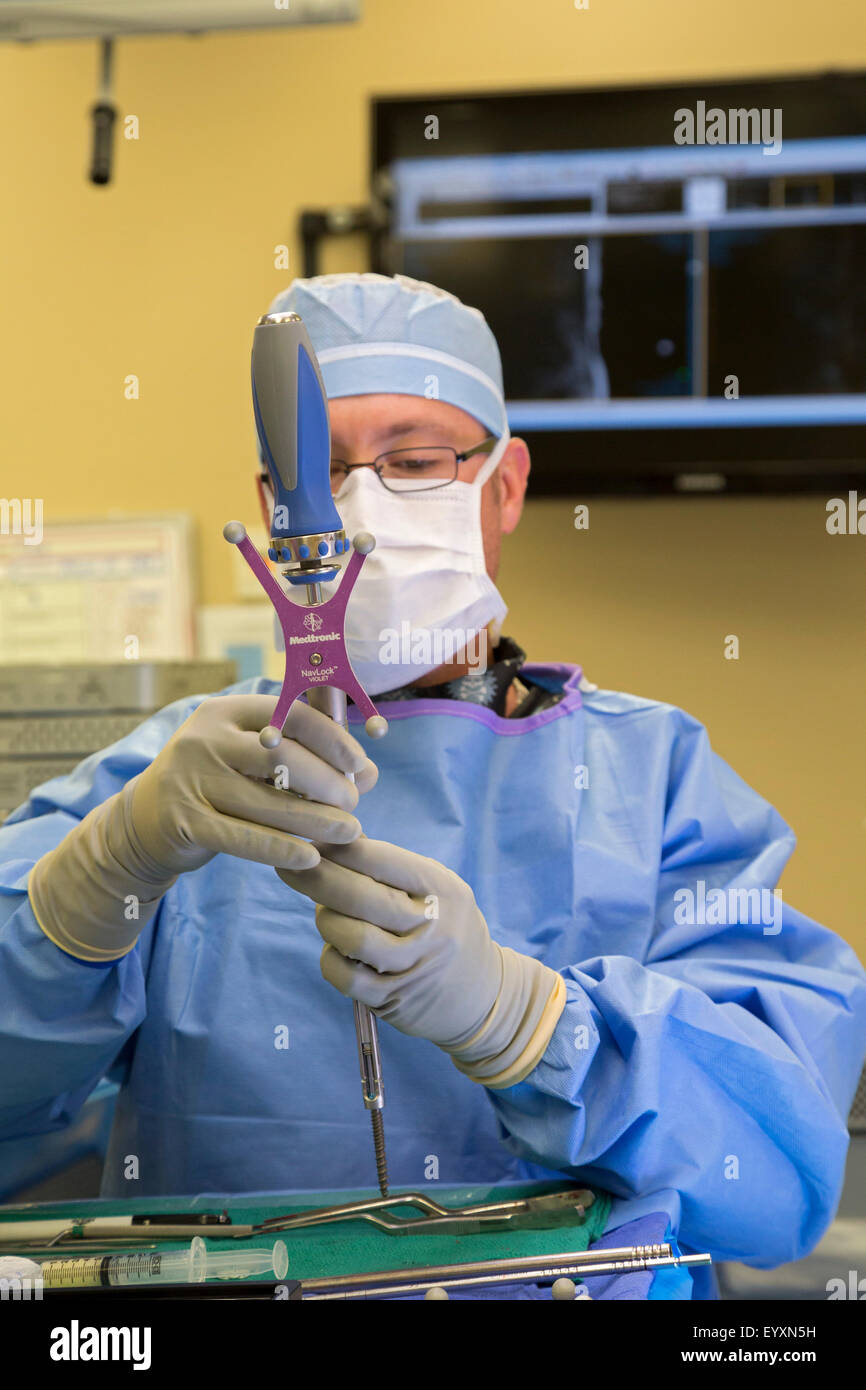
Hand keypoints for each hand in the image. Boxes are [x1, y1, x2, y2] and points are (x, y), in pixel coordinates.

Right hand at [28, 694, 377, 962]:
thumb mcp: (252, 761)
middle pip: (282, 757)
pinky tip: (311, 858)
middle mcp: (204, 739)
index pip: (289, 714)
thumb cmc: (216, 784)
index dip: (331, 739)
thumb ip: (307, 759)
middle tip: (354, 803)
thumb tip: (370, 773)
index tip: (360, 764)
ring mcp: (191, 780)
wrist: (145, 821)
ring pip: (267, 802)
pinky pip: (243, 838)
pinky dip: (281, 849)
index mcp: (225, 712)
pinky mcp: (186, 822)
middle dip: (327, 782)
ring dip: (315, 820)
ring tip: (349, 832)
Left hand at [275, 837, 565, 1086]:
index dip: (340, 847)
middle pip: (362, 897)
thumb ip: (393, 870)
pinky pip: (345, 975)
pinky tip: (335, 948)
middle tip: (288, 865)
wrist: (483, 994)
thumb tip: (334, 841)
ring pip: (351, 936)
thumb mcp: (438, 891)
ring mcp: (414, 967)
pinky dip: (329, 957)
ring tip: (326, 912)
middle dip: (316, 877)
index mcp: (442, 890)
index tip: (311, 837)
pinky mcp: (394, 999)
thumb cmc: (447, 928)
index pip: (382, 860)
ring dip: (326, 920)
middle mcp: (432, 927)